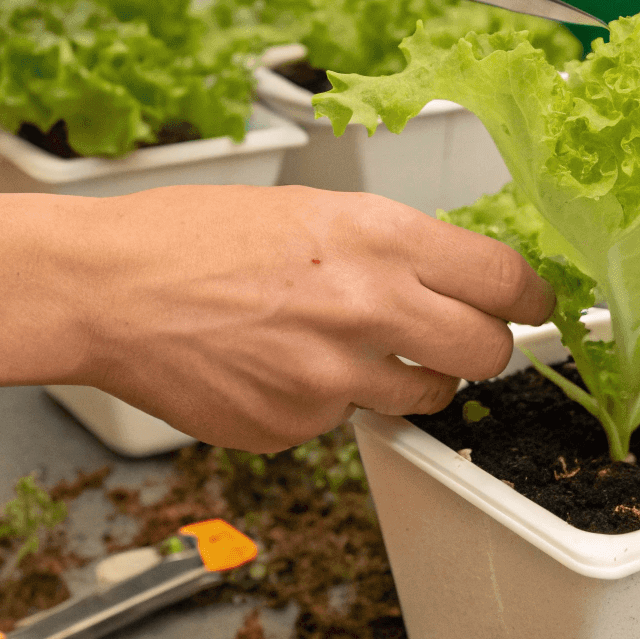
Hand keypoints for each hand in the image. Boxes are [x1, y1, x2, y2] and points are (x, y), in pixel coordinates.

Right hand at [40, 186, 552, 452]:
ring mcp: (332, 381)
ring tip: (341, 343)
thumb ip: (389, 246)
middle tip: (452, 335)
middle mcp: (368, 310)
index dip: (529, 297)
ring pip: (422, 397)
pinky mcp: (295, 429)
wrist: (107, 289)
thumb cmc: (191, 236)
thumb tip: (450, 278)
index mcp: (378, 239)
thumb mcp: (311, 209)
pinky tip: (275, 364)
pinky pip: (341, 423)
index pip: (504, 280)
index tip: (532, 304)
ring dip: (403, 376)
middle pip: (488, 353)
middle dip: (480, 346)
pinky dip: (322, 401)